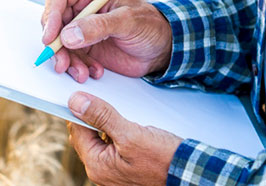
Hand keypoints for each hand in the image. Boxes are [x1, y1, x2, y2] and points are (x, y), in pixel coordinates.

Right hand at [41, 0, 172, 81]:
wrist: (161, 48)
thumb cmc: (150, 26)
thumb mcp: (128, 22)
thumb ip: (99, 26)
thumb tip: (68, 35)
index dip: (50, 15)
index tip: (50, 37)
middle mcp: (82, 4)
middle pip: (53, 21)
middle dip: (56, 44)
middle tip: (62, 63)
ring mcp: (80, 25)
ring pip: (59, 42)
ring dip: (67, 60)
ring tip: (82, 73)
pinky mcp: (82, 44)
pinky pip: (69, 56)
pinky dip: (77, 67)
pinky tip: (94, 71)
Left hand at [67, 92, 182, 184]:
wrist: (190, 173)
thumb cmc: (164, 159)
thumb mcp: (131, 134)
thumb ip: (102, 117)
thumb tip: (76, 102)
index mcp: (97, 165)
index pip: (77, 130)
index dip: (79, 109)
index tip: (83, 92)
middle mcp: (102, 171)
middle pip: (88, 135)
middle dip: (94, 116)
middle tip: (105, 98)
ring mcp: (114, 171)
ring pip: (102, 138)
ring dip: (108, 123)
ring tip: (121, 110)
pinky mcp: (126, 168)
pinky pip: (115, 145)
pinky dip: (119, 132)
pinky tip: (131, 123)